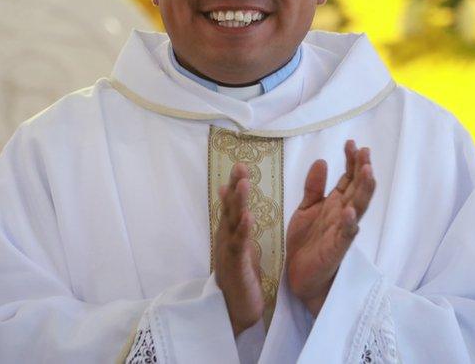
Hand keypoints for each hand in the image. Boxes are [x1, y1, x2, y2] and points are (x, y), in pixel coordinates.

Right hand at [213, 163, 262, 335]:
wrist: (235, 310)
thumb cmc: (240, 276)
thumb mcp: (238, 242)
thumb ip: (233, 218)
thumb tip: (226, 191)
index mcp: (230, 232)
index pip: (232, 204)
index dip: (235, 184)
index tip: (241, 164)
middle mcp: (226, 238)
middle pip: (229, 208)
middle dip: (235, 186)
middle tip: (239, 166)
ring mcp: (229, 251)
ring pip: (232, 223)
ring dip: (238, 203)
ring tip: (244, 184)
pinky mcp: (236, 266)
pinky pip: (239, 245)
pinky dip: (242, 230)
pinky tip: (248, 217)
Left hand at [286, 140, 375, 315]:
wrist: (298, 274)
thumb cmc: (306, 241)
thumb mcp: (306, 208)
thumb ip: (314, 186)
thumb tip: (322, 160)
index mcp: (336, 203)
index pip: (349, 178)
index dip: (351, 161)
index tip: (351, 143)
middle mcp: (343, 214)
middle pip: (358, 189)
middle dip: (362, 170)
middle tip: (365, 151)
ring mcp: (342, 231)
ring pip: (359, 208)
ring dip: (364, 191)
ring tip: (367, 172)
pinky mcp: (337, 249)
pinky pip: (346, 235)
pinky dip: (350, 224)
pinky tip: (350, 212)